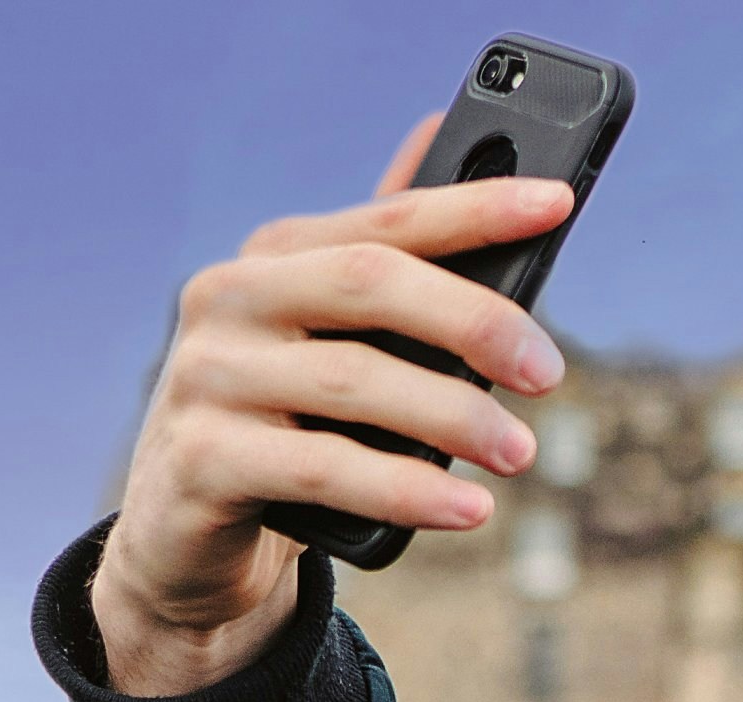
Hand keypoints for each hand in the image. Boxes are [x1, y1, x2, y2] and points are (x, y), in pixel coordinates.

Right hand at [91, 114, 571, 695]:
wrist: (186, 532)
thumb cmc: (285, 423)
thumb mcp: (332, 339)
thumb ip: (384, 253)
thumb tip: (440, 128)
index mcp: (275, 257)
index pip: (387, 220)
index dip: (474, 207)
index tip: (556, 202)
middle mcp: (230, 298)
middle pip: (368, 282)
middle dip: (472, 319)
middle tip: (548, 371)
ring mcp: (207, 376)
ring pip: (350, 380)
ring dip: (452, 416)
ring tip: (519, 452)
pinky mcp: (201, 460)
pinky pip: (323, 469)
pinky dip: (405, 490)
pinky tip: (467, 508)